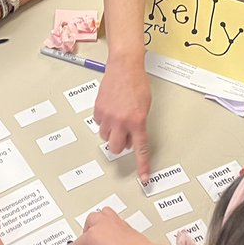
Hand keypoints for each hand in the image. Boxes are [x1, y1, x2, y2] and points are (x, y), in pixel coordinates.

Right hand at [69, 208, 168, 244]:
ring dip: (96, 222)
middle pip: (88, 223)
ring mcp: (114, 221)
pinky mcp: (124, 223)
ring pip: (100, 214)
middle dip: (85, 232)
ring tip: (97, 235)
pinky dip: (107, 222)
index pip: (78, 242)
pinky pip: (111, 216)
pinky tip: (109, 233)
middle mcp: (102, 224)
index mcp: (92, 235)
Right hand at [94, 62, 151, 181]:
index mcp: (137, 121)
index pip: (140, 149)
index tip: (144, 178)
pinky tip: (110, 110)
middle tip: (125, 134)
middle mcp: (122, 121)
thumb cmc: (137, 83)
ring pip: (106, 137)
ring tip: (117, 117)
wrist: (124, 66)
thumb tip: (132, 135)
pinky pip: (99, 124)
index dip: (142, 165)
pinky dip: (104, 121)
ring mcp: (108, 116)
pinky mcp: (98, 110)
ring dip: (112, 132)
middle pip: (117, 147)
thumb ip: (139, 123)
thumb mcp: (145, 106)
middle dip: (121, 144)